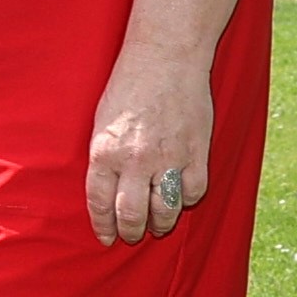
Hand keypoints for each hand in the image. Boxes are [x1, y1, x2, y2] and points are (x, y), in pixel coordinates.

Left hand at [85, 46, 217, 247]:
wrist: (165, 59)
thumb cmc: (128, 87)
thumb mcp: (101, 122)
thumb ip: (104, 157)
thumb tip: (107, 190)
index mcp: (104, 152)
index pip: (100, 203)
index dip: (103, 226)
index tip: (106, 237)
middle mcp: (134, 160)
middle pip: (132, 215)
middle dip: (132, 232)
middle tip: (133, 235)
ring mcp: (167, 158)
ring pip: (165, 210)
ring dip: (161, 223)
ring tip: (158, 224)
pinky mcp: (196, 153)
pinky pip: (193, 191)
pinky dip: (187, 199)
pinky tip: (181, 196)